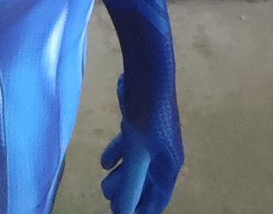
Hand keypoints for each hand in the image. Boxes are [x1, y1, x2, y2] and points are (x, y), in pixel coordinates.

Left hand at [100, 77, 182, 213]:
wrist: (149, 72)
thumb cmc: (147, 115)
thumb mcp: (137, 153)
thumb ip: (130, 184)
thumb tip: (123, 213)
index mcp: (168, 166)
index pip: (157, 200)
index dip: (142, 210)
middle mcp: (164, 155)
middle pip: (146, 183)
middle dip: (128, 195)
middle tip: (108, 202)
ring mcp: (154, 138)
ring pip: (137, 165)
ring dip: (121, 176)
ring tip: (104, 184)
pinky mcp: (142, 123)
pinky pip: (131, 147)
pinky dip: (118, 155)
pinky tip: (105, 161)